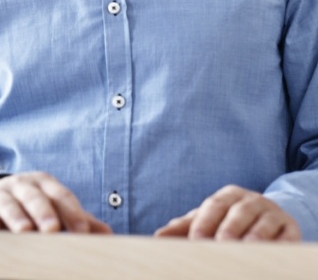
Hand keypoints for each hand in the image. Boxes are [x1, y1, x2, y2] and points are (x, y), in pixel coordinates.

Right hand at [0, 171, 111, 233]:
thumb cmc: (33, 207)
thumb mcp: (55, 208)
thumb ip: (78, 220)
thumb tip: (107, 234)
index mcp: (45, 184)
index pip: (61, 195)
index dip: (72, 212)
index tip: (83, 232)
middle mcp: (22, 185)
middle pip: (35, 196)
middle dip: (44, 212)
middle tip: (53, 229)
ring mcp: (0, 194)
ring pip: (8, 203)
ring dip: (16, 217)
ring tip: (24, 231)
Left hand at [154, 185, 300, 240]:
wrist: (270, 216)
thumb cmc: (231, 219)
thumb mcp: (210, 218)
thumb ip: (186, 226)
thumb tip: (158, 236)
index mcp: (228, 195)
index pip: (213, 206)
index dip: (204, 223)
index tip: (195, 241)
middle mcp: (251, 200)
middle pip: (238, 213)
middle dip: (228, 230)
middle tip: (220, 246)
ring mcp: (272, 213)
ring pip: (263, 224)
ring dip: (253, 238)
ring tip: (244, 251)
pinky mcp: (290, 228)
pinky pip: (287, 236)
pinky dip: (280, 245)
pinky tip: (270, 254)